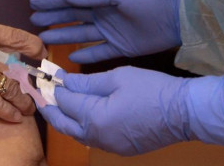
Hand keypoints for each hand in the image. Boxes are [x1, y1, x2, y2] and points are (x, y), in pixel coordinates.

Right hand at [0, 17, 46, 121]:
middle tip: (38, 89)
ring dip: (24, 100)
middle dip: (31, 82)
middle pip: (19, 68)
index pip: (19, 37)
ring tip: (30, 107)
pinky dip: (8, 111)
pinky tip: (17, 116)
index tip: (41, 53)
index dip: (35, 46)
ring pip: (11, 89)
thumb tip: (5, 46)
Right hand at [29, 0, 180, 62]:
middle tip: (32, 20)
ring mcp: (110, 31)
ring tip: (44, 37)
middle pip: (71, 16)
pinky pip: (97, 52)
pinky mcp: (120, 47)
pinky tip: (71, 56)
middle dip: (52, 17)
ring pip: (80, 34)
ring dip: (62, 35)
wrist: (174, 16)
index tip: (32, 1)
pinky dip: (84, 54)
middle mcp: (102, 12)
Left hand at [39, 67, 223, 155]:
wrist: (185, 113)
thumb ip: (86, 82)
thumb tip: (63, 81)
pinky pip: (92, 138)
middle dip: (49, 107)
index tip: (41, 75)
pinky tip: (81, 113)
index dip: (51, 87)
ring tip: (56, 101)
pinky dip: (81, 126)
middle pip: (63, 123)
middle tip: (39, 93)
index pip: (64, 101)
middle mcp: (97, 136)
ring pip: (76, 134)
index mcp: (95, 117)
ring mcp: (109, 146)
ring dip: (64, 118)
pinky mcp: (120, 149)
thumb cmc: (153, 89)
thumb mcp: (117, 78)